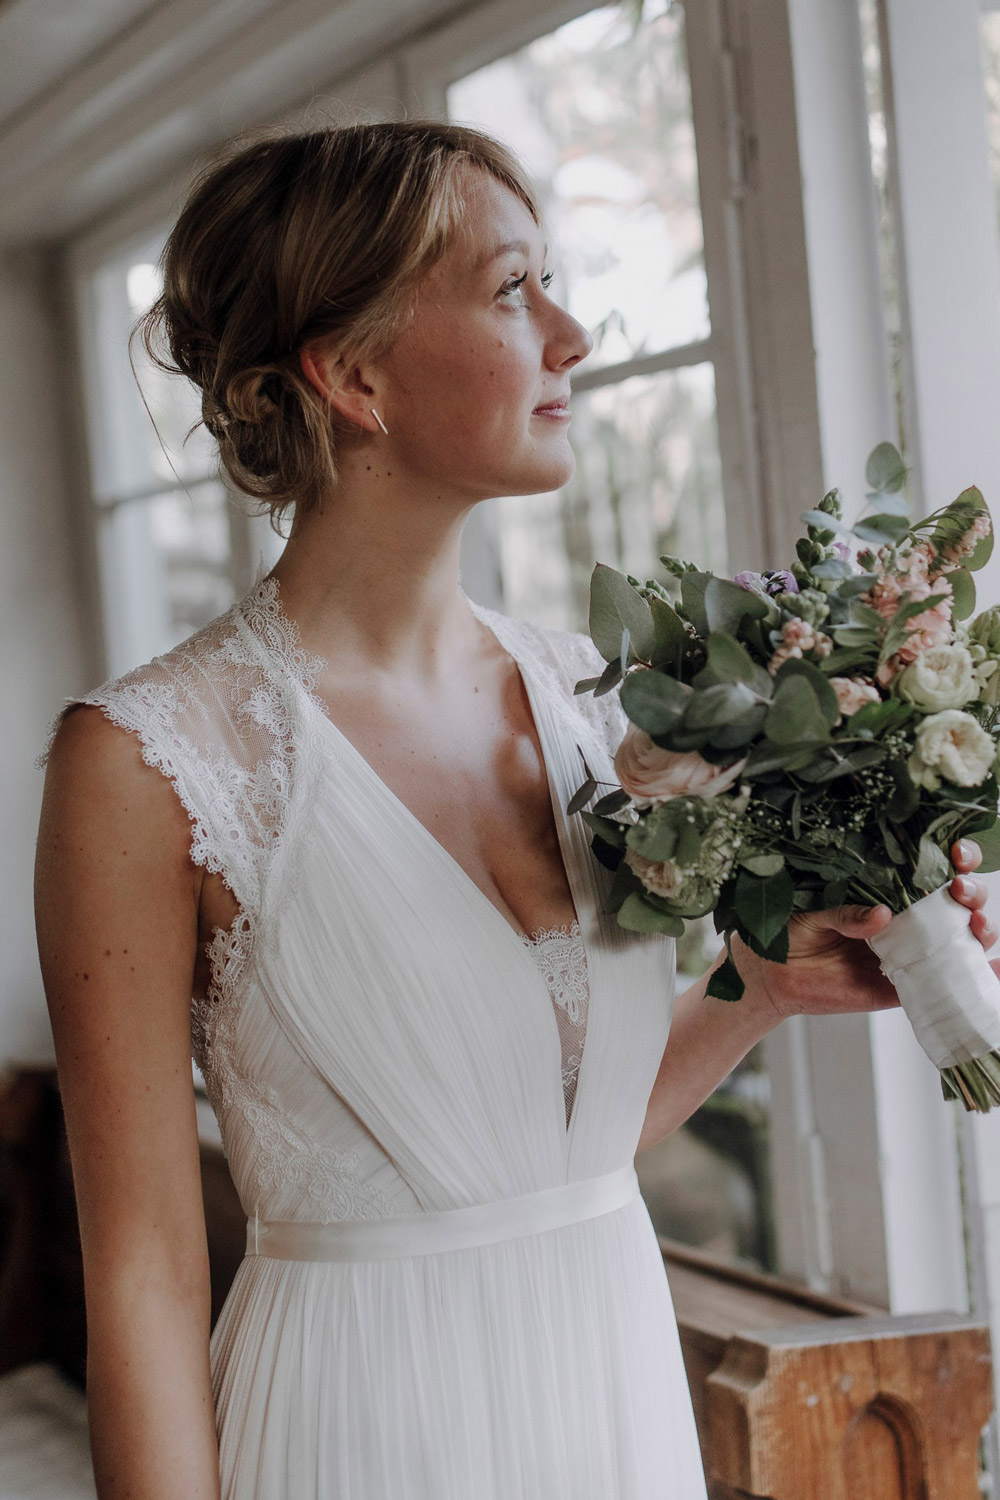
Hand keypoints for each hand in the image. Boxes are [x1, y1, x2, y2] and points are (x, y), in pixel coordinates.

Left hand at [735, 840, 997, 1026]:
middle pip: (958, 900)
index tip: (956, 853)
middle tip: (959, 891)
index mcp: (886, 887)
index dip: (954, 856)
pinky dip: (977, 977)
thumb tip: (883, 916)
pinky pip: (946, 982)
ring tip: (976, 926)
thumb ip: (845, 910)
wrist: (771, 975)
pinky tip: (993, 970)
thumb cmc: (788, 928)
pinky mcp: (905, 985)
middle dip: (972, 891)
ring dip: (980, 929)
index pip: (931, 865)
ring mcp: (910, 951)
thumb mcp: (811, 909)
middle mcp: (906, 917)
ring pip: (961, 938)